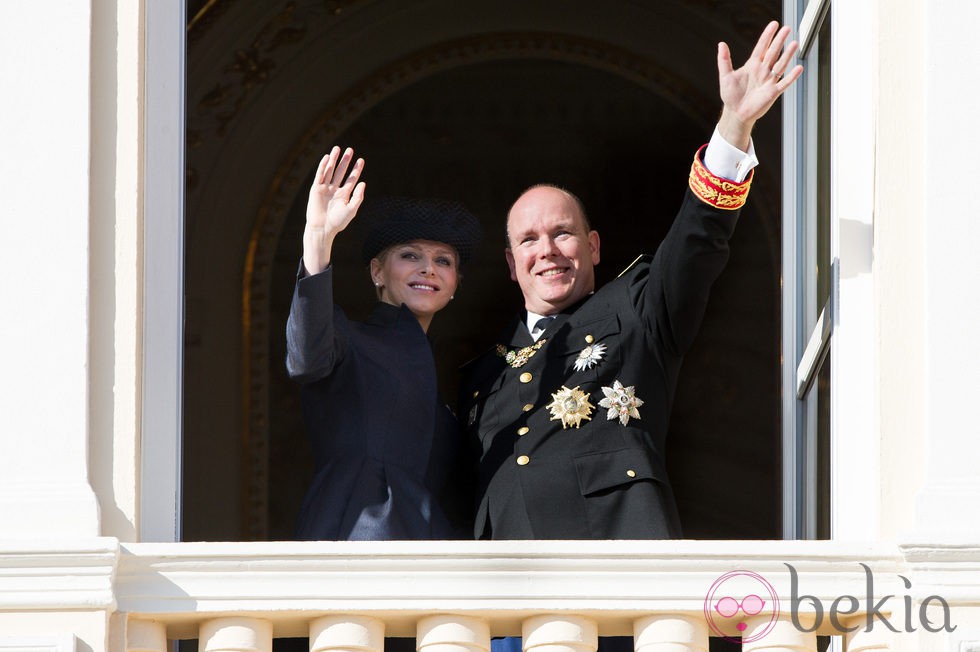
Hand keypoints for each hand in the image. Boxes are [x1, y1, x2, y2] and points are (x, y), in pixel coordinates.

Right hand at [303, 146, 365, 273]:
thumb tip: (363, 183)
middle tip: (350, 149)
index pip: (351, 179)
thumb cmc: (338, 222)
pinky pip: (320, 175)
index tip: (361, 160)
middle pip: (341, 172)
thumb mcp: (351, 209)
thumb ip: (358, 196)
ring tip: (338, 148)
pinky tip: (327, 157)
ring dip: (334, 160)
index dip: (356, 169)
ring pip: (330, 171)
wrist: (323, 228)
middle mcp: (335, 190)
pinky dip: (323, 166)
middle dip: (345, 161)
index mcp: (344, 195)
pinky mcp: (316, 189)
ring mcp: (325, 188)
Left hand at [717, 21, 803, 149]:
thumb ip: (724, 60)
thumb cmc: (731, 96)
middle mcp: (763, 71)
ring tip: (795, 43)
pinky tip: (799, 68)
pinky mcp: (773, 92)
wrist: (736, 113)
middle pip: (773, 52)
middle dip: (779, 41)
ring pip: (780, 65)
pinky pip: (784, 83)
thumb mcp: (725, 76)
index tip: (774, 25)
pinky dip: (792, 76)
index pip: (761, 47)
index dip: (767, 36)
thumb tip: (721, 44)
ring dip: (787, 55)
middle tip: (787, 29)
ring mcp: (769, 81)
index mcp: (752, 65)